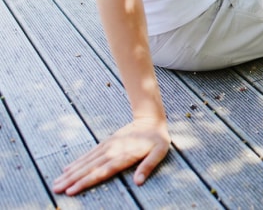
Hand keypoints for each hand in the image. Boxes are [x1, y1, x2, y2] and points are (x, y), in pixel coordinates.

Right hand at [52, 117, 170, 195]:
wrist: (150, 120)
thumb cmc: (157, 139)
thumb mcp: (159, 152)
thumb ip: (148, 166)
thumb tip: (138, 182)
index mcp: (123, 157)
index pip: (102, 172)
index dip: (86, 182)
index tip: (71, 190)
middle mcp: (112, 152)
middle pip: (89, 168)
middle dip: (72, 180)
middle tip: (56, 189)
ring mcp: (107, 147)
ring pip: (86, 162)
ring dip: (70, 172)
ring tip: (56, 182)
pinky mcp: (105, 143)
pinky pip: (89, 154)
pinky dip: (77, 162)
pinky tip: (67, 169)